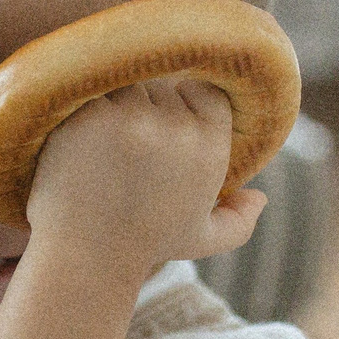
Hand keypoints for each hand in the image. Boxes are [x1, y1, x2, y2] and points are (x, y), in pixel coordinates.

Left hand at [25, 78, 265, 280]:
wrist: (87, 257)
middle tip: (122, 139)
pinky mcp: (93, 116)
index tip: (160, 123)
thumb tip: (260, 197)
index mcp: (211, 144)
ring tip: (99, 139)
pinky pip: (91, 88)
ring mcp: (135, 118)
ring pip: (125, 81)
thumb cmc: (142, 245)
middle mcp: (179, 128)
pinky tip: (78, 132)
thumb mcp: (201, 239)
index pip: (204, 89)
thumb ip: (238, 221)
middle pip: (160, 82)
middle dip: (142, 102)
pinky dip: (84, 104)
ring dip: (111, 100)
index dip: (182, 99)